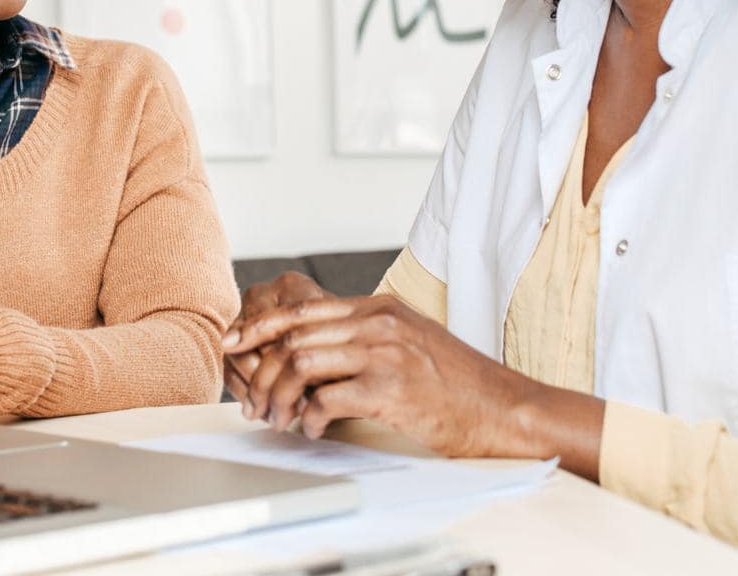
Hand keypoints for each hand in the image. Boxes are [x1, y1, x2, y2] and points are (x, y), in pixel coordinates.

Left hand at [221, 295, 542, 458]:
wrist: (504, 408)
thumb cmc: (459, 384)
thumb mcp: (411, 342)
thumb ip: (367, 338)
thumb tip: (316, 354)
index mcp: (380, 308)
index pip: (303, 308)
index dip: (260, 325)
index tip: (234, 342)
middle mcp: (379, 322)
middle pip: (294, 335)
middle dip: (261, 370)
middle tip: (249, 401)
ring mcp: (385, 352)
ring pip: (301, 364)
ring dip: (280, 398)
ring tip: (279, 421)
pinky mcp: (390, 387)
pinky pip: (325, 399)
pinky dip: (309, 418)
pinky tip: (313, 429)